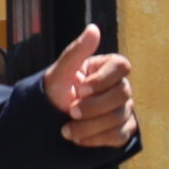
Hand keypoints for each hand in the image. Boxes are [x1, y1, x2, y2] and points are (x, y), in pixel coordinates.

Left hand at [44, 25, 136, 148]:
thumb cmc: (54, 92)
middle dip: (93, 106)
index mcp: (107, 68)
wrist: (45, 119)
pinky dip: (96, 139)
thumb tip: (93, 28)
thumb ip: (75, 52)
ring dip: (90, 126)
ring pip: (119, 117)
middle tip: (70, 111)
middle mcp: (119, 87)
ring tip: (66, 130)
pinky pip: (119, 136)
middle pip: (122, 94)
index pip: (121, 66)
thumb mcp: (59, 73)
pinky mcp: (121, 129)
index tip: (80, 88)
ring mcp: (123, 109)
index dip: (103, 79)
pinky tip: (78, 138)